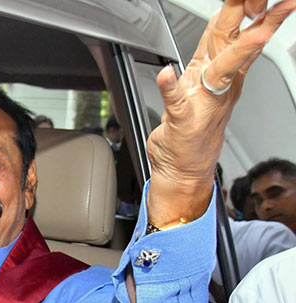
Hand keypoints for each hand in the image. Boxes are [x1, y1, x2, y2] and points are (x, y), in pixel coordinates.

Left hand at [145, 0, 295, 227]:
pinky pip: (177, 101)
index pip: (239, 31)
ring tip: (252, 31)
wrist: (183, 167)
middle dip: (248, 15)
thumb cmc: (192, 126)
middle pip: (233, 41)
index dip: (256, 10)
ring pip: (222, 68)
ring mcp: (203, 101)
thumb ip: (214, 50)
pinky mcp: (183, 120)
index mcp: (219, 71)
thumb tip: (226, 19)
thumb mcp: (205, 79)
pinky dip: (170, 87)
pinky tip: (167, 74)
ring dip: (236, 50)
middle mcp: (217, 84)